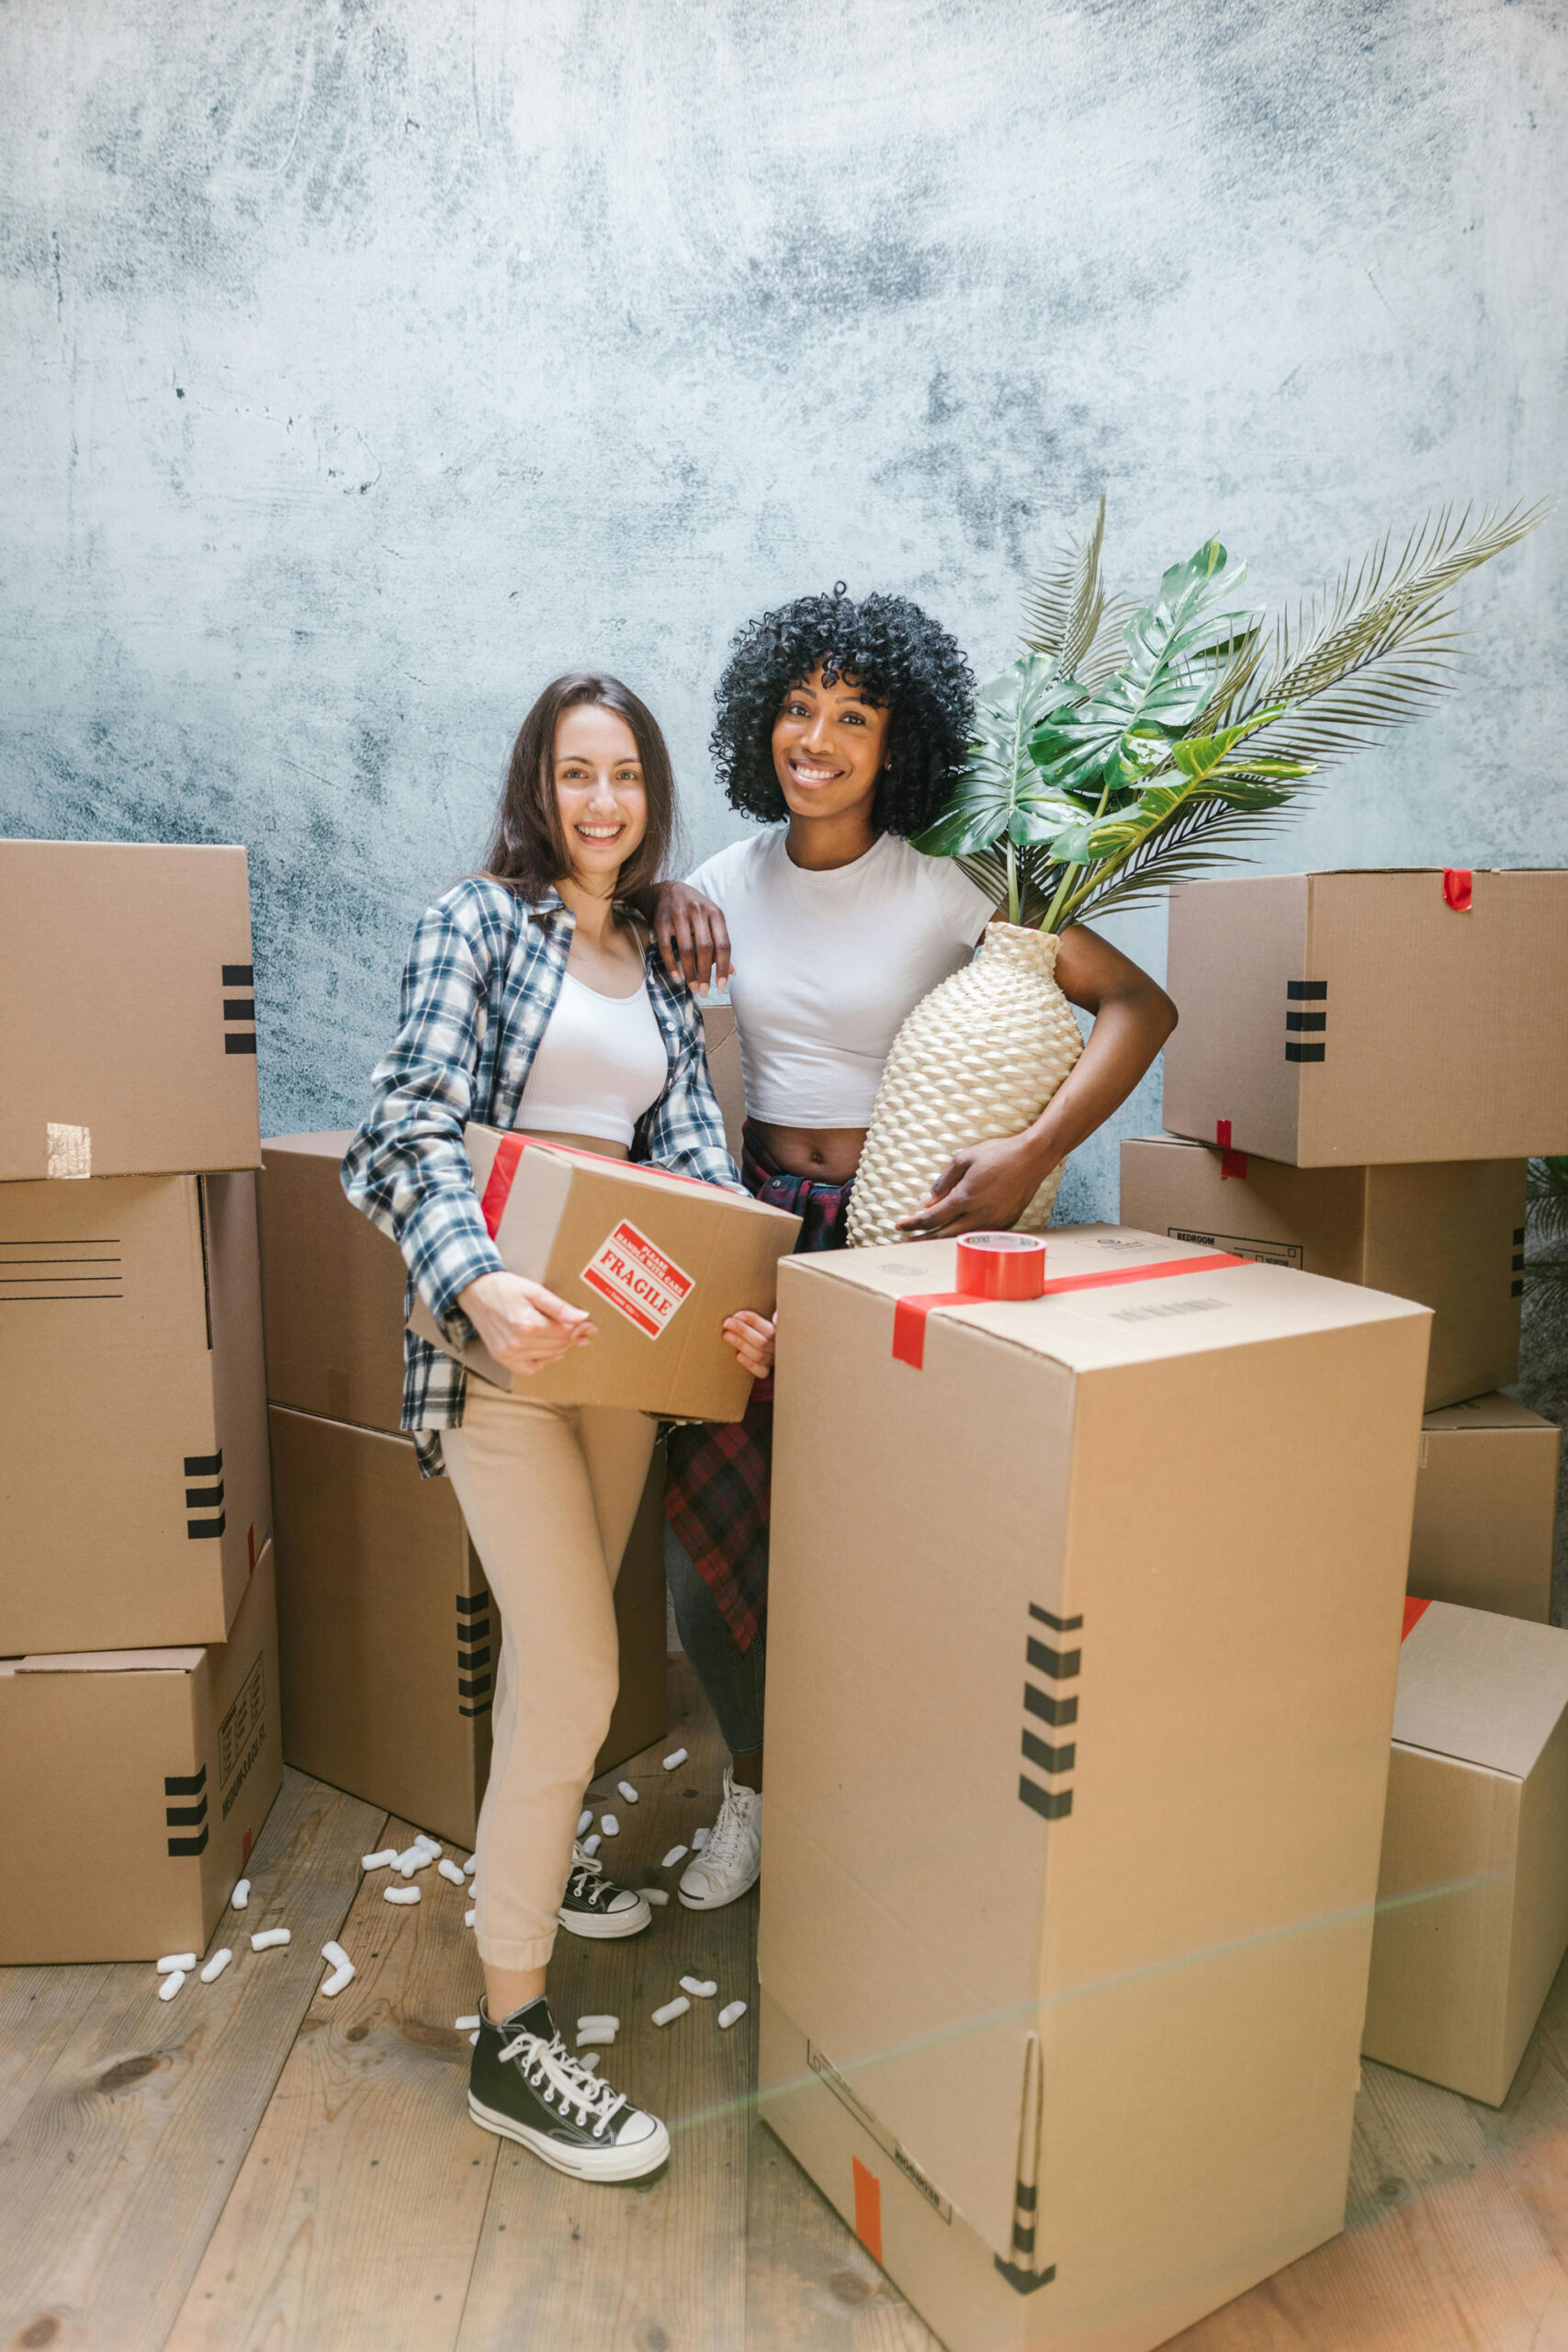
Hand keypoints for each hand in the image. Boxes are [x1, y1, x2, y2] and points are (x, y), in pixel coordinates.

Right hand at [457, 1270, 595, 1374]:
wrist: (476, 1291)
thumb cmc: (505, 1287)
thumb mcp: (534, 1290)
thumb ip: (558, 1307)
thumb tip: (582, 1318)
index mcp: (527, 1324)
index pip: (564, 1332)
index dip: (580, 1329)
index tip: (591, 1325)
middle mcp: (518, 1343)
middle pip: (558, 1346)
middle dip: (574, 1338)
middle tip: (585, 1332)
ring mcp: (508, 1353)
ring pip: (547, 1357)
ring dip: (561, 1349)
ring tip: (570, 1340)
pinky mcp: (501, 1357)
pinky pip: (528, 1369)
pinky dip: (541, 1363)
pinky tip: (548, 1353)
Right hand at [650, 880, 732, 993]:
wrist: (666, 889)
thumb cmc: (694, 909)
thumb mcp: (711, 921)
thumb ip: (721, 944)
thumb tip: (733, 972)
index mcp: (716, 913)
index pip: (724, 944)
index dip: (724, 967)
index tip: (721, 986)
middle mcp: (699, 912)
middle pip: (705, 948)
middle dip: (705, 973)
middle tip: (703, 991)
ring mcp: (679, 914)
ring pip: (686, 949)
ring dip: (689, 971)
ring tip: (692, 986)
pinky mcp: (662, 919)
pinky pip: (666, 945)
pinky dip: (671, 963)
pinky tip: (676, 976)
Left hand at [722, 1310, 775, 1377]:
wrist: (771, 1337)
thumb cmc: (766, 1322)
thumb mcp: (775, 1311)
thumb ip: (777, 1312)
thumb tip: (775, 1318)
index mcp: (784, 1332)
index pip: (769, 1328)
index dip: (753, 1321)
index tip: (737, 1315)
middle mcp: (780, 1347)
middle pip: (762, 1342)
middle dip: (743, 1331)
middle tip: (727, 1323)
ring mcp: (774, 1360)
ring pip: (759, 1355)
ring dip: (741, 1344)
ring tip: (726, 1334)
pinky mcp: (767, 1370)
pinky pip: (761, 1371)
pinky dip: (749, 1364)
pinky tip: (738, 1355)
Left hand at [895, 1135, 1054, 1238]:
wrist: (1033, 1157)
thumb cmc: (998, 1154)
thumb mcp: (964, 1159)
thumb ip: (943, 1182)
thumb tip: (925, 1202)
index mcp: (965, 1198)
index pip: (931, 1219)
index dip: (912, 1224)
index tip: (899, 1226)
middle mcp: (979, 1215)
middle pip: (943, 1236)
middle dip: (921, 1241)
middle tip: (904, 1244)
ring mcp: (994, 1223)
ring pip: (961, 1240)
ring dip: (941, 1243)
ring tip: (925, 1243)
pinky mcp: (1006, 1225)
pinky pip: (978, 1236)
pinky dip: (962, 1238)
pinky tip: (953, 1236)